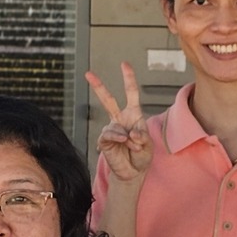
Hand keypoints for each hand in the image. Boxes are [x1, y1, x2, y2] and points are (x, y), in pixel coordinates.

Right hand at [85, 63, 152, 182]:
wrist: (133, 172)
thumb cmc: (142, 156)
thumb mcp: (148, 144)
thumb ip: (142, 136)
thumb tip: (129, 133)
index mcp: (133, 115)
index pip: (130, 93)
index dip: (128, 78)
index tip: (124, 64)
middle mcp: (120, 119)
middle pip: (108, 100)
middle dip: (98, 86)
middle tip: (88, 73)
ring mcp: (111, 129)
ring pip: (115, 126)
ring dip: (127, 138)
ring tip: (134, 146)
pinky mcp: (104, 141)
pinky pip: (109, 134)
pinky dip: (118, 138)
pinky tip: (123, 143)